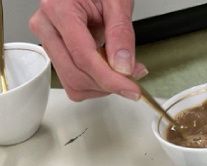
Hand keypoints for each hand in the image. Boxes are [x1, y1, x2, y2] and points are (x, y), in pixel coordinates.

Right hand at [29, 0, 146, 100]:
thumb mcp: (117, 3)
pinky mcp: (56, 52)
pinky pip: (74, 80)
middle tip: (133, 79)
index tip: (132, 89)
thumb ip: (121, 33)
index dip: (110, 79)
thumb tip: (122, 67)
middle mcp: (47, 26)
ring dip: (102, 86)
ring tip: (122, 71)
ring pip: (73, 83)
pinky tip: (109, 70)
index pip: (83, 57)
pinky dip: (95, 83)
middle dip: (107, 84)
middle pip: (75, 75)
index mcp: (59, 9)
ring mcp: (49, 40)